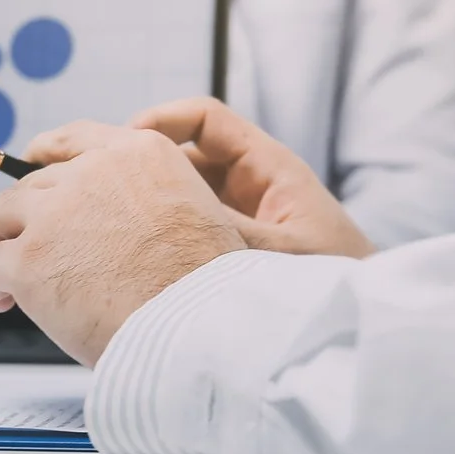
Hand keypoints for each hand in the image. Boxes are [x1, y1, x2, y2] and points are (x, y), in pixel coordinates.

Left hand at [0, 124, 246, 365]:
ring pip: (4, 216)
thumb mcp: (196, 215)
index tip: (31, 160)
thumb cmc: (203, 290)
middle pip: (36, 183)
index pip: (76, 139)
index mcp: (139, 154)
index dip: (46, 153)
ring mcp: (55, 214)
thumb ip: (149, 203)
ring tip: (5, 277)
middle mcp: (93, 173)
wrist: (198, 329)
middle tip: (29, 246)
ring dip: (1, 244)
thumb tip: (113, 224)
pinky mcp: (29, 259)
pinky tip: (4, 302)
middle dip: (28, 215)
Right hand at [27, 97, 374, 258]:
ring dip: (140, 204)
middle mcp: (250, 189)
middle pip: (180, 156)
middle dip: (135, 163)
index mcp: (268, 170)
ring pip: (176, 197)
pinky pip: (183, 235)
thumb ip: (226, 235)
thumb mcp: (278, 255)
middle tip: (89, 178)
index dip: (162, 121)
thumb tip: (166, 216)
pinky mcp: (229, 255)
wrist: (364, 333)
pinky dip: (155, 242)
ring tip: (97, 221)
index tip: (125, 143)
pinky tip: (124, 263)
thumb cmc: (340, 285)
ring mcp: (238, 222)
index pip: (205, 120)